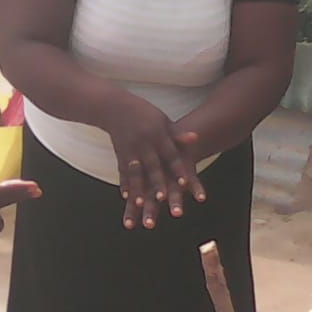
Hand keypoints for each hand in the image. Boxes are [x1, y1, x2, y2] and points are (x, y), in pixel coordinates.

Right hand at [104, 96, 204, 229]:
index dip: (178, 169)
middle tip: (163, 199)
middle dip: (157, 183)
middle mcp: (144, 144)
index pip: (171, 155)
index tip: (185, 183)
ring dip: (138, 188)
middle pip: (152, 167)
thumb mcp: (163, 120)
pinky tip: (126, 197)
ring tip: (141, 203)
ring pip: (135, 172)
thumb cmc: (145, 113)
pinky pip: (122, 171)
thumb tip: (197, 138)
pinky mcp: (119, 154)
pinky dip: (123, 184)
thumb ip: (178, 134)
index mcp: (158, 135)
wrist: (115, 107)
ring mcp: (130, 150)